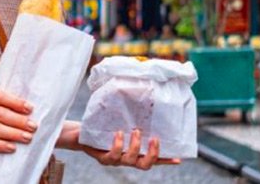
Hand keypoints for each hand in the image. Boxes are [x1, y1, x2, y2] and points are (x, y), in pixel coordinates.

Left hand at [62, 122, 178, 169]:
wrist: (81, 132)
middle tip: (154, 138)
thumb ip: (133, 113)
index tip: (179, 158)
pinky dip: (118, 145)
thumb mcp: (120, 119)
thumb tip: (145, 93)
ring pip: (130, 161)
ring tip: (135, 130)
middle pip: (145, 165)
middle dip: (152, 154)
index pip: (153, 158)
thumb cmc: (104, 124)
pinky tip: (118, 133)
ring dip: (135, 146)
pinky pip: (113, 156)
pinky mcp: (102, 157)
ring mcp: (115, 160)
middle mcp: (127, 158)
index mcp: (134, 152)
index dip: (166, 160)